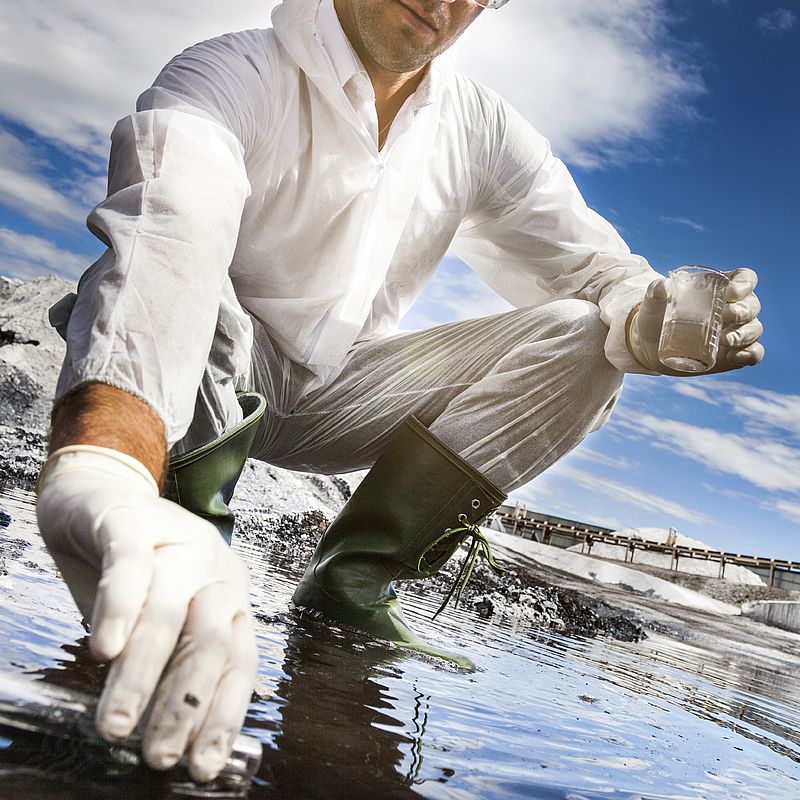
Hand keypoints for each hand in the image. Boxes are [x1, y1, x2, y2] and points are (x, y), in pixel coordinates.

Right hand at [36, 447, 257, 782]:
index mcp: (229, 596)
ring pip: (167, 611)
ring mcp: (179, 540)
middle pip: (209, 642)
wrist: (95, 496)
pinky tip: (105, 648)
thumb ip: (171, 664)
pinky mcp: (132, 522)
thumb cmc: (130, 573)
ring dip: (142, 673)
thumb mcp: (159, 622)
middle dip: (184, 704)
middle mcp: (215, 568)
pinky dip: (120, 608)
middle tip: (157, 755)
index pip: (239, 662)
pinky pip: (130, 567)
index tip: (202, 766)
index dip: (224, 714)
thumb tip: (180, 735)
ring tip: (118, 724)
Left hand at [627, 267, 764, 374]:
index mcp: (720, 288)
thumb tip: (663, 285)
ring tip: (725, 340)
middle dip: (744, 311)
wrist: (650, 349)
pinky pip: (753, 353)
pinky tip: (735, 357)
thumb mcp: (652, 306)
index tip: (729, 293)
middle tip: (725, 316)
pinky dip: (750, 355)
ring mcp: (736, 332)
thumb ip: (655, 293)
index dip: (744, 283)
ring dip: (745, 334)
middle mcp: (734, 309)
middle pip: (752, 305)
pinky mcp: (734, 354)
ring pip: (754, 329)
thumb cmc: (655, 319)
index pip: (744, 278)